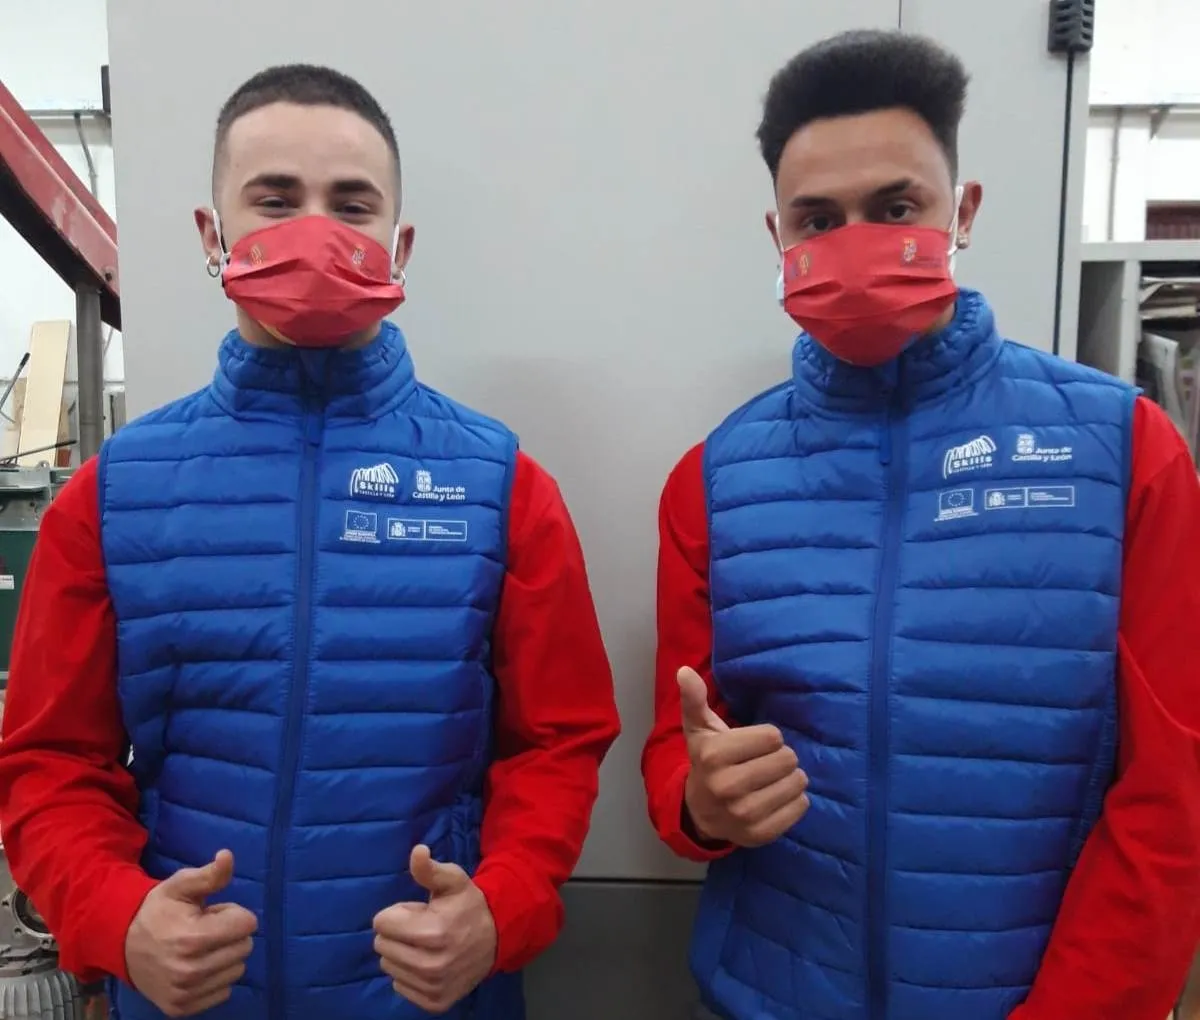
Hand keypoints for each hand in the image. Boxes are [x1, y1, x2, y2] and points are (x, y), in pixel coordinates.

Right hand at [125, 850, 256, 1017]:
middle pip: (245, 947)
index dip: (233, 913)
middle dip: (231, 934)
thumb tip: (227, 856)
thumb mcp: (181, 886)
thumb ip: (209, 875)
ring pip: (237, 971)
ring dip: (225, 957)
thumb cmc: (158, 911)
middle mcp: (191, 971)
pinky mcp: (181, 1008)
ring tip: (201, 947)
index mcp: (193, 938)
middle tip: (206, 929)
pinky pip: (223, 993)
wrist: (122, 944)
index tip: (212, 913)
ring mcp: (186, 993)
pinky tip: (197, 966)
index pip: (248, 924)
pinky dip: (216, 979)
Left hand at [373, 844, 497, 1013]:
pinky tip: (427, 962)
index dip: (398, 912)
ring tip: (425, 944)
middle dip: (397, 932)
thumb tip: (417, 851)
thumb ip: (429, 869)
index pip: (381, 922)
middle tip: (421, 927)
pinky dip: (408, 974)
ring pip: (388, 966)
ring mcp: (433, 986)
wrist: (497, 938)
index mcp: (433, 931)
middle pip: (381, 945)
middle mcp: (431, 964)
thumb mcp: (453, 881)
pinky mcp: (435, 1002)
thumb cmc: (468, 905)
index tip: (419, 911)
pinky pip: (399, 986)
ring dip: (401, 953)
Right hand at [679, 666, 809, 846]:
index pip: (772, 736)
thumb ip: (694, 699)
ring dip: (791, 778)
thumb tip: (684, 670)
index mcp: (713, 756)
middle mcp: (727, 787)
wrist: (700, 813)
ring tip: (773, 779)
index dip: (767, 738)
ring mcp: (744, 814)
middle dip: (781, 757)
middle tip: (765, 762)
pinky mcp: (760, 834)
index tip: (753, 745)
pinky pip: (800, 807)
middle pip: (787, 759)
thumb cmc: (707, 762)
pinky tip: (778, 797)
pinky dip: (796, 799)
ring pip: (796, 783)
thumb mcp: (699, 730)